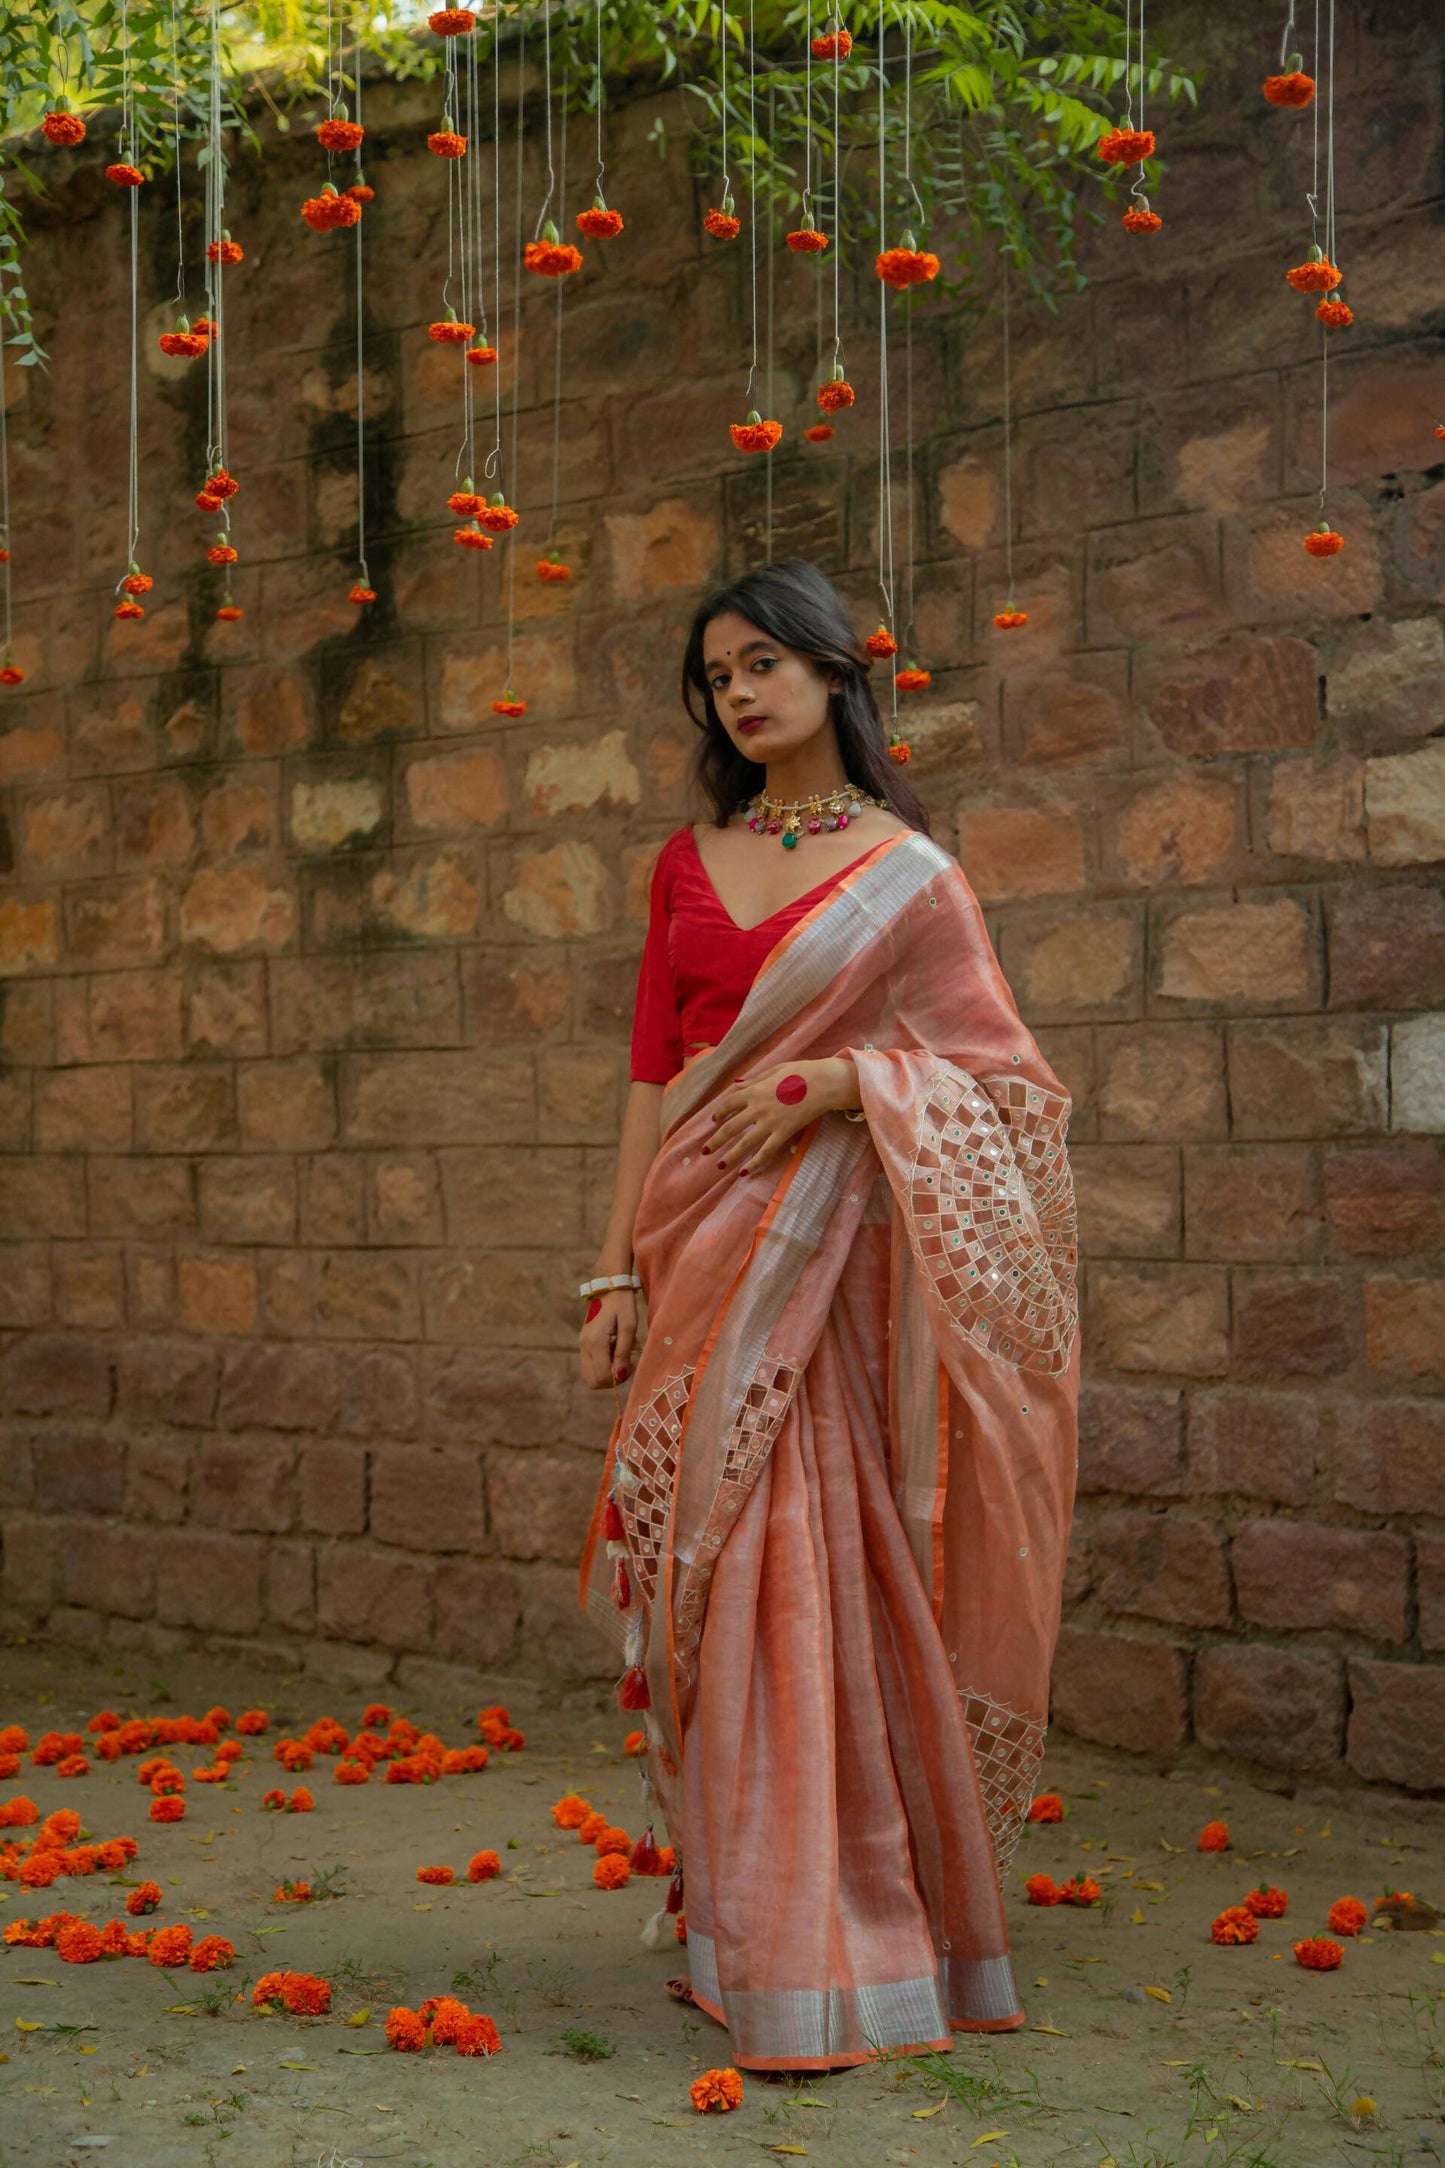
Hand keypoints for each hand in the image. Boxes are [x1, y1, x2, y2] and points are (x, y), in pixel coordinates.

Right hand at [579, 1288, 637, 1389]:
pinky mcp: (583, 1343)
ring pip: (589, 1376)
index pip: (602, 1376)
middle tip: (626, 1365)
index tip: (631, 1364)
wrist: (609, 1286)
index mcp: (595, 1342)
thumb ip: (624, 1352)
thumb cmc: (622, 1305)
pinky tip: (613, 1351)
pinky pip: (589, 1365)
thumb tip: (620, 1375)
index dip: (619, 1378)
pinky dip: (601, 1366)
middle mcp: (584, 1346)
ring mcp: (582, 1345)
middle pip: (592, 1381)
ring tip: (620, 1357)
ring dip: (605, 1373)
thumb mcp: (629, 1326)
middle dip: (611, 1380)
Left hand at [703, 1056, 855, 1178]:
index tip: (714, 1121)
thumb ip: (754, 1080)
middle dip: (716, 1141)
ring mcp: (770, 1123)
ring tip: (719, 1166)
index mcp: (754, 1091)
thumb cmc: (802, 1072)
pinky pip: (766, 1152)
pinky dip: (754, 1163)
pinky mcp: (784, 1134)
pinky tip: (744, 1172)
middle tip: (705, 1151)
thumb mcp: (775, 1070)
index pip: (729, 1104)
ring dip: (730, 1156)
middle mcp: (757, 1108)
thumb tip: (736, 1085)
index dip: (719, 1113)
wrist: (824, 1083)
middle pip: (730, 1128)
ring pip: (744, 1144)